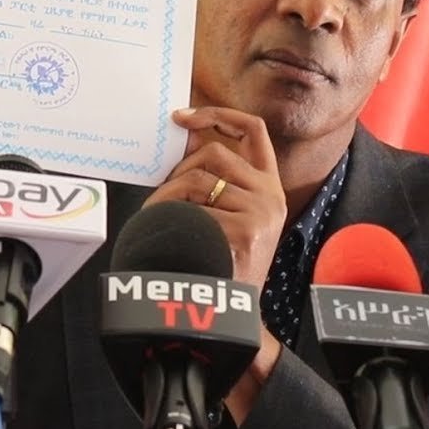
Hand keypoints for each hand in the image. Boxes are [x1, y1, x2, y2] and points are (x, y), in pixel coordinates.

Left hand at [145, 106, 286, 288]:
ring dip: (168, 195)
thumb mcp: (236, 216)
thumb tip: (184, 144)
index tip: (183, 118)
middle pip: (215, 153)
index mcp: (270, 186)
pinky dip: (170, 217)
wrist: (233, 312)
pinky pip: (192, 209)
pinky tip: (167, 235)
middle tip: (164, 193)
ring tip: (158, 216)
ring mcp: (259, 213)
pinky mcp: (243, 232)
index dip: (218, 116)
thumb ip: (221, 181)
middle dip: (180, 168)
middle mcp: (270, 195)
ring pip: (198, 179)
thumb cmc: (225, 262)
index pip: (254, 131)